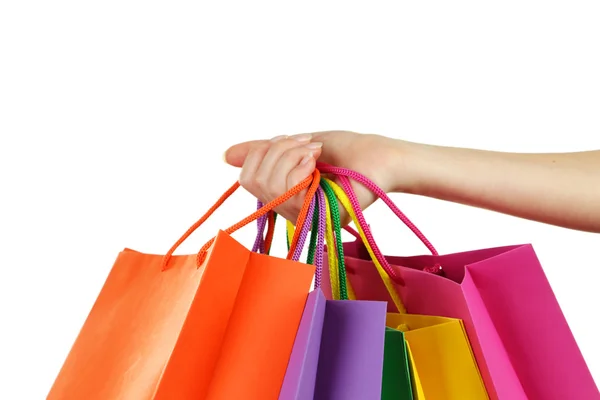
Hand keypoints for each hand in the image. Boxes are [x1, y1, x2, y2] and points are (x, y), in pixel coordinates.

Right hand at [223, 131, 412, 222]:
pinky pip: (286, 192)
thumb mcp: (295, 145)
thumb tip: (224, 156)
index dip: (263, 151)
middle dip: (277, 151)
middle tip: (308, 145)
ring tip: (315, 153)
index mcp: (282, 194)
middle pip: (252, 181)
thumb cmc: (344, 151)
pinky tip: (317, 163)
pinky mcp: (315, 219)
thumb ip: (262, 152)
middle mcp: (288, 210)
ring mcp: (301, 217)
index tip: (295, 140)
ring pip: (268, 185)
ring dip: (290, 156)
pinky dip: (299, 167)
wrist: (378, 156)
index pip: (247, 177)